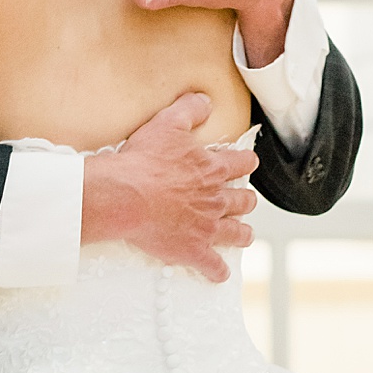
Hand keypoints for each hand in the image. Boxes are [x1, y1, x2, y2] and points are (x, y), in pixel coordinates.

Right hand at [81, 93, 258, 282]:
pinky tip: (219, 272)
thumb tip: (204, 100)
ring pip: (236, 232)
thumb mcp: (167, 123)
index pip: (241, 163)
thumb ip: (190, 109)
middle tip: (243, 201)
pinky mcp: (192, 250)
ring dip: (241, 233)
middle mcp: (215, 198)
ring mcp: (206, 227)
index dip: (246, 163)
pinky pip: (212, 265)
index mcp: (211, 169)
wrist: (125, 196)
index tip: (247, 164)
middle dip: (245, 200)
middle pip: (242, 200)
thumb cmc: (142, 162)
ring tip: (243, 234)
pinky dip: (217, 270)